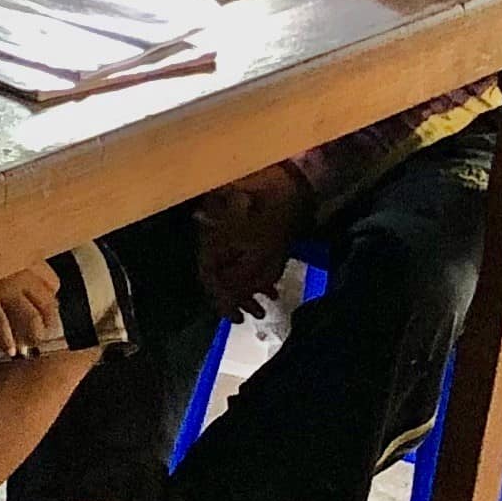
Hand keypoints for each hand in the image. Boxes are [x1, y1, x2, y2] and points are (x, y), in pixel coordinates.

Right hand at [0, 263, 66, 357]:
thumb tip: (20, 284)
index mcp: (26, 256)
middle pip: (47, 303)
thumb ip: (10, 263)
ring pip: (32, 318)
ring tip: (28, 345)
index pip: (52, 282)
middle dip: (47, 322)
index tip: (44, 309)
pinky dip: (6, 340)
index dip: (50, 299)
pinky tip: (10, 350)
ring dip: (33, 335)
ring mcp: (5, 287)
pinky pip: (1, 324)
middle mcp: (21, 271)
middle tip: (40, 334)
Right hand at [193, 170, 306, 315]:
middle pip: (218, 273)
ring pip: (232, 263)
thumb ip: (240, 281)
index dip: (223, 302)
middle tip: (255, 314)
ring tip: (269, 299)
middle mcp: (214, 234)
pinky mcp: (244, 222)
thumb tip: (225, 300)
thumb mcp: (261, 256)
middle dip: (238, 296)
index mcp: (213, 240)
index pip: (209, 279)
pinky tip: (272, 279)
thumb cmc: (277, 218)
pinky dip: (255, 268)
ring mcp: (228, 227)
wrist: (292, 180)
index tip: (238, 319)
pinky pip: (242, 251)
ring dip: (249, 284)